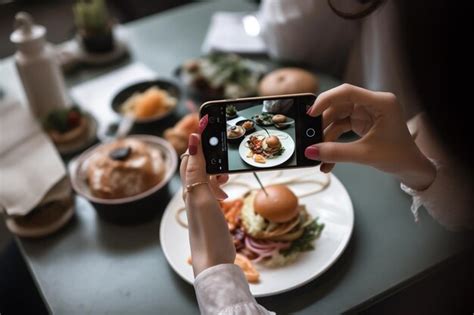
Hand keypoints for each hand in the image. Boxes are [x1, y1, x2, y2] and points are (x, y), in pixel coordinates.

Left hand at [179, 116, 234, 275]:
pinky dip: (219, 187)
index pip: (191, 154)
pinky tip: (226, 193)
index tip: (209, 120)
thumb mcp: (202, 196)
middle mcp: (192, 192)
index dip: (200, 137)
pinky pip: (211, 191)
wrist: (213, 261)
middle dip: (209, 153)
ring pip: (205, 177)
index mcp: (189, 185)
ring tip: (227, 175)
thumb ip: (197, 169)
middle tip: (224, 150)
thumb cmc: (208, 230)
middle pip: (197, 163)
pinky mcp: (208, 211)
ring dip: (215, 171)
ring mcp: (200, 202)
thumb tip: (191, 138)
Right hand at [305, 84, 435, 190]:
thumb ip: (336, 153)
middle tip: (310, 135)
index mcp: (381, 103)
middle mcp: (372, 104)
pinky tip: (326, 158)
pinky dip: (332, 141)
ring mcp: (366, 113)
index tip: (311, 113)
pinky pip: (341, 127)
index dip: (326, 99)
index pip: (347, 92)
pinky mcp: (362, 122)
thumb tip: (311, 151)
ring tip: (318, 152)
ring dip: (326, 135)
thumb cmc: (398, 156)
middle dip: (323, 122)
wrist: (411, 168)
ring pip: (337, 117)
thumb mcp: (365, 155)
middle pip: (338, 105)